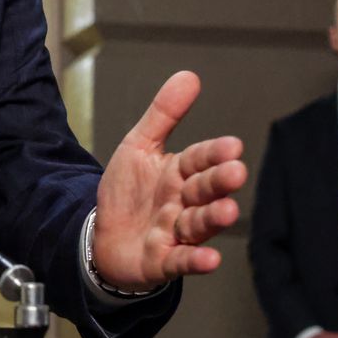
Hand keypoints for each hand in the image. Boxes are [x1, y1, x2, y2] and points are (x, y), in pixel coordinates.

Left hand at [90, 71, 246, 289]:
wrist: (102, 237)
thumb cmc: (128, 194)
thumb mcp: (138, 147)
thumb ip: (163, 114)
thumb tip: (189, 76)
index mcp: (179, 173)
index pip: (200, 159)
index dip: (214, 153)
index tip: (233, 146)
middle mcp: (183, 203)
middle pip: (205, 190)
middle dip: (219, 182)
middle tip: (235, 172)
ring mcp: (176, 233)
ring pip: (199, 224)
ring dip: (214, 218)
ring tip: (229, 211)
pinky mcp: (163, 261)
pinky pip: (181, 261)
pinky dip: (196, 261)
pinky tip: (211, 259)